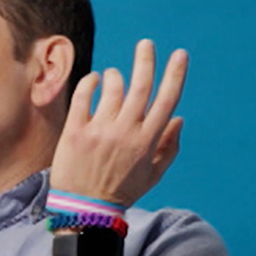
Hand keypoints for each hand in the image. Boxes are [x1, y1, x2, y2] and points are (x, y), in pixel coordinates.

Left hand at [50, 40, 186, 207]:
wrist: (85, 211)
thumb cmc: (120, 192)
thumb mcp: (153, 174)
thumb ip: (169, 146)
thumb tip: (178, 118)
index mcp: (148, 140)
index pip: (167, 100)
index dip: (175, 74)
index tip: (180, 54)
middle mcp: (126, 132)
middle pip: (141, 86)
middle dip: (146, 60)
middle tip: (146, 44)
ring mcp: (100, 131)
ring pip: (113, 88)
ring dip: (116, 75)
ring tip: (114, 75)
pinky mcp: (75, 132)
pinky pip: (83, 97)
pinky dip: (90, 83)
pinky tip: (94, 80)